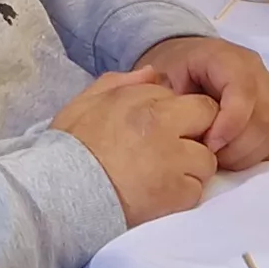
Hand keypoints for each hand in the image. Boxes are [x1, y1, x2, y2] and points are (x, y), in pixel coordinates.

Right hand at [50, 70, 219, 226]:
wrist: (62, 190)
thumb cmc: (70, 146)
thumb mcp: (86, 102)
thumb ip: (120, 82)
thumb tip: (153, 72)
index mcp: (143, 101)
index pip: (183, 97)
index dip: (176, 113)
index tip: (162, 129)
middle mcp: (164, 125)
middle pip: (207, 117)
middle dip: (195, 132)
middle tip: (173, 150)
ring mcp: (174, 160)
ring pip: (206, 159)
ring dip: (191, 167)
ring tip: (164, 176)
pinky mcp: (177, 193)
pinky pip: (196, 190)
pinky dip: (182, 194)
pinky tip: (159, 195)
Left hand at [134, 35, 268, 169]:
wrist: (189, 62)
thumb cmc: (174, 71)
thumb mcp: (161, 77)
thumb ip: (169, 99)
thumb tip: (183, 124)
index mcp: (229, 59)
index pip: (244, 93)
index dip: (228, 126)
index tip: (207, 146)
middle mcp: (259, 74)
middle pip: (263, 120)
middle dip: (234, 148)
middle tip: (207, 155)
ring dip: (247, 155)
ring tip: (219, 155)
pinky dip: (262, 154)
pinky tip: (237, 152)